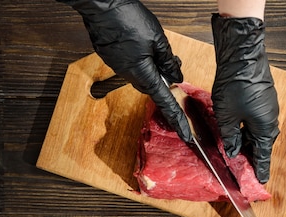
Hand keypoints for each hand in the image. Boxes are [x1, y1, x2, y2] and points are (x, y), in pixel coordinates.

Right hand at [68, 0, 191, 142]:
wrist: (100, 3)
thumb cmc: (126, 17)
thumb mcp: (158, 39)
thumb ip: (168, 61)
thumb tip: (175, 75)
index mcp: (142, 73)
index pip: (164, 101)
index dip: (176, 118)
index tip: (185, 134)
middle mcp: (127, 73)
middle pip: (152, 85)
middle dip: (162, 78)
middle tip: (170, 62)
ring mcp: (116, 65)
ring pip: (140, 74)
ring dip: (150, 66)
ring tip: (154, 47)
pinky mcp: (110, 56)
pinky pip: (129, 65)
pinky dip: (139, 58)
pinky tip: (139, 43)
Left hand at [211, 13, 279, 182]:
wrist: (243, 54)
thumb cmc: (237, 86)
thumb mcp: (227, 117)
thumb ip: (229, 137)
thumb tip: (232, 152)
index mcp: (265, 129)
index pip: (263, 156)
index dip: (260, 170)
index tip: (261, 182)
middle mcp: (270, 120)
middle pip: (260, 144)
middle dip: (251, 156)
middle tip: (242, 169)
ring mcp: (266, 108)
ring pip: (256, 131)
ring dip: (246, 141)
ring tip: (235, 151)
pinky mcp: (261, 98)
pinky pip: (254, 120)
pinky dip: (245, 128)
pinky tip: (235, 129)